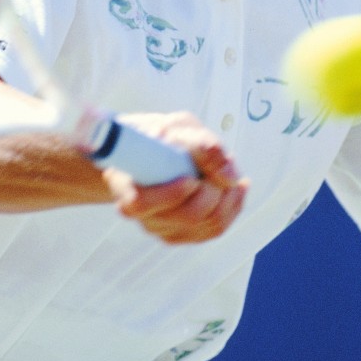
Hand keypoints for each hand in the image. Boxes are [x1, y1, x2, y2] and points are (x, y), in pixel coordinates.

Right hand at [104, 112, 248, 242]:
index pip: (143, 203)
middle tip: (221, 165)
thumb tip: (228, 176)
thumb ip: (200, 144)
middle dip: (214, 189)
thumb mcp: (177, 127)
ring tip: (228, 171)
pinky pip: (215, 229)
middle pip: (189, 215)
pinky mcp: (179, 233)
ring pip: (208, 224)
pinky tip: (234, 188)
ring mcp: (160, 226)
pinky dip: (232, 206)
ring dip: (228, 196)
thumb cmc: (162, 137)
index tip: (191, 178)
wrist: (155, 150)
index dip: (173, 193)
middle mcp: (139, 213)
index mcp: (126, 184)